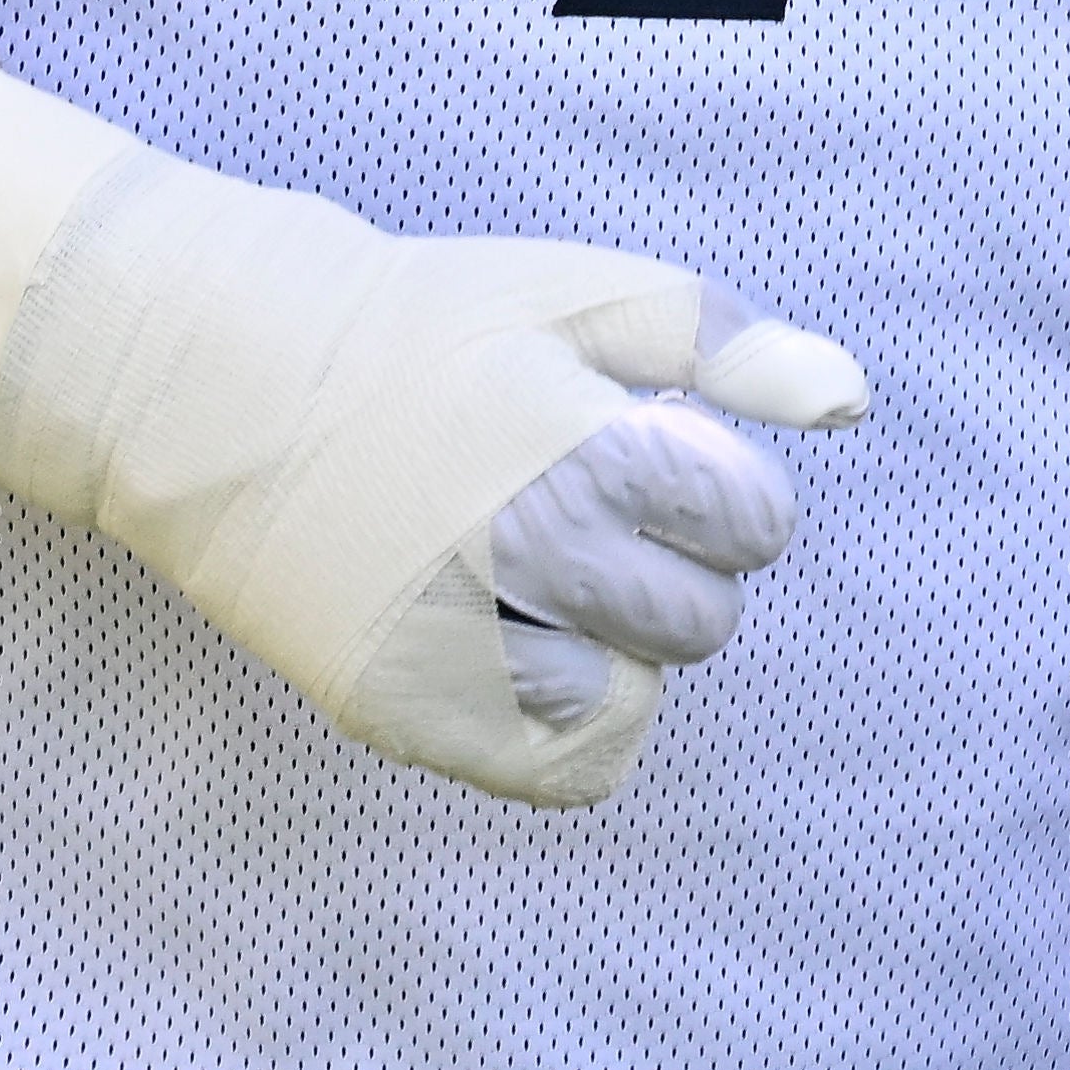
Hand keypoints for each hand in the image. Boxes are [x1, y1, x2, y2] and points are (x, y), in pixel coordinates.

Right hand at [0, 59, 870, 805]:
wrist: (218, 384)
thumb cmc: (423, 328)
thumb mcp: (582, 296)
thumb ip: (727, 349)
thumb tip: (851, 403)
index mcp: (583, 446)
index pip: (754, 528)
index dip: (715, 491)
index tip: (641, 456)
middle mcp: (522, 557)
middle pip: (702, 624)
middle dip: (665, 569)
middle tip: (569, 512)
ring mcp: (455, 648)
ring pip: (635, 702)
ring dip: (611, 646)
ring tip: (530, 577)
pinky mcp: (401, 714)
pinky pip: (567, 773)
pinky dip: (567, 723)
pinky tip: (517, 648)